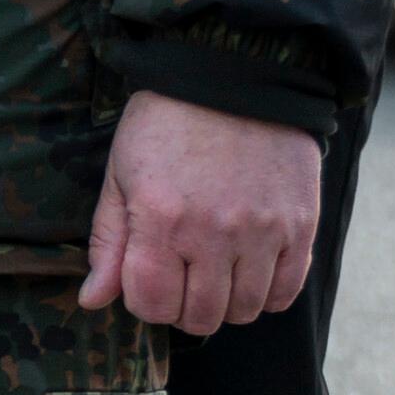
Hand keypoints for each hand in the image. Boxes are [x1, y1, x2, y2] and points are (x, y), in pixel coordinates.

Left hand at [81, 90, 321, 332]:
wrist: (231, 79)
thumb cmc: (164, 125)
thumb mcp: (120, 174)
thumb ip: (109, 242)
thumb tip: (92, 301)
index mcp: (161, 218)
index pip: (151, 303)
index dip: (143, 303)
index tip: (144, 283)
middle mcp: (215, 232)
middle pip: (201, 316)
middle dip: (181, 309)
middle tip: (179, 282)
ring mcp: (264, 232)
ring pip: (246, 310)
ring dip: (224, 305)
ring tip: (212, 275)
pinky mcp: (301, 226)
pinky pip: (286, 291)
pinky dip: (266, 295)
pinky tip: (248, 272)